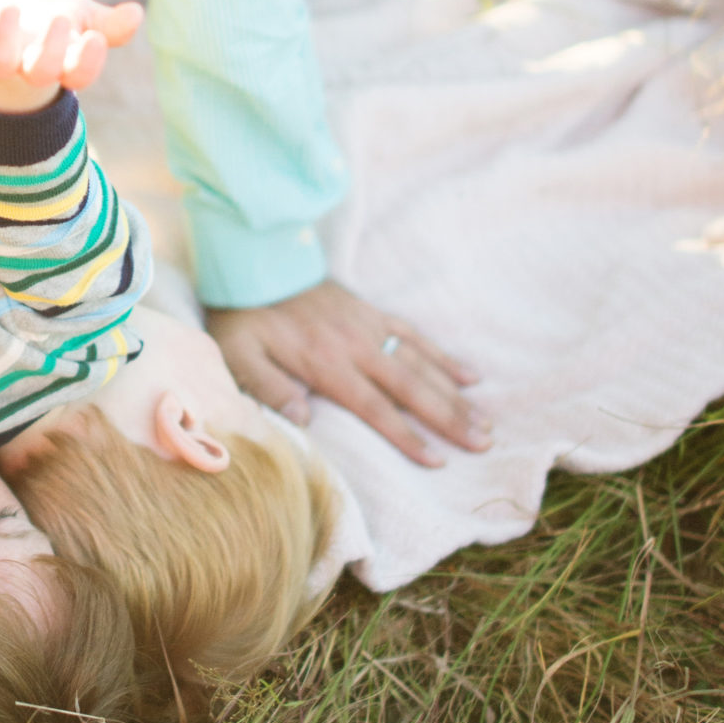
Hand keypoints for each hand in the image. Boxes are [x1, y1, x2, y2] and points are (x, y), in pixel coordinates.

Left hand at [0, 0, 143, 113]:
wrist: (3, 17)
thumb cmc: (50, 18)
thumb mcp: (83, 17)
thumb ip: (109, 23)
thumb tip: (137, 14)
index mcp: (63, 61)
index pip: (79, 74)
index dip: (87, 63)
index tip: (95, 39)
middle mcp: (28, 63)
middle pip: (40, 73)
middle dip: (50, 50)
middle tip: (60, 19)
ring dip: (5, 37)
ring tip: (13, 8)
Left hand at [207, 281, 489, 468]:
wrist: (255, 262)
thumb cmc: (244, 317)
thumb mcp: (239, 355)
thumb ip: (269, 387)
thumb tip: (304, 420)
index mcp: (326, 363)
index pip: (375, 407)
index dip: (407, 435)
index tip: (437, 460)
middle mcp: (356, 346)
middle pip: (411, 388)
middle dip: (448, 418)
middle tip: (482, 443)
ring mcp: (369, 327)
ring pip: (421, 364)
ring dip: (454, 393)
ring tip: (483, 421)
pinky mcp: (372, 312)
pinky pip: (415, 334)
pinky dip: (443, 356)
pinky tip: (470, 375)